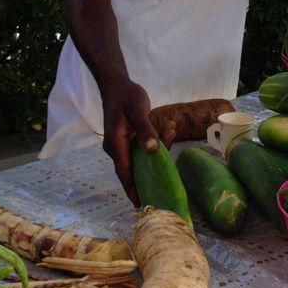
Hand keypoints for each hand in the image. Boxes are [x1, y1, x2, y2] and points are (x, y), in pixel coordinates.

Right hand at [100, 78, 160, 204]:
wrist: (116, 84)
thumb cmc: (126, 96)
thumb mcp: (138, 109)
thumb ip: (145, 129)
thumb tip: (153, 150)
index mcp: (116, 144)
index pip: (124, 172)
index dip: (133, 189)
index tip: (142, 204)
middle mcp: (117, 148)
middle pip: (133, 169)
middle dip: (150, 176)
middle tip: (166, 187)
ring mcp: (122, 144)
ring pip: (141, 156)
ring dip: (158, 150)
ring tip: (171, 130)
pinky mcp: (129, 139)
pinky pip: (143, 147)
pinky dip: (156, 141)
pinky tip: (169, 128)